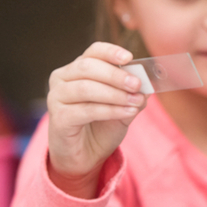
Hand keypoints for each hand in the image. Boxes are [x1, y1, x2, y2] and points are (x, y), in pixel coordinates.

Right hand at [46, 42, 147, 197]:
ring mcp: (56, 98)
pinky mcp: (57, 118)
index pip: (93, 51)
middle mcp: (63, 79)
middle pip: (88, 67)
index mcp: (79, 69)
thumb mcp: (125, 104)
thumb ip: (135, 91)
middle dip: (116, 75)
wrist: (87, 154)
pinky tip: (127, 113)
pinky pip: (85, 110)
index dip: (111, 52)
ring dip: (115, 94)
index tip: (129, 57)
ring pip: (86, 88)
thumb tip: (149, 81)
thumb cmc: (103, 124)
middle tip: (137, 84)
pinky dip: (110, 110)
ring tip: (135, 101)